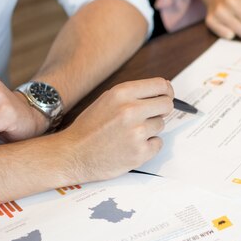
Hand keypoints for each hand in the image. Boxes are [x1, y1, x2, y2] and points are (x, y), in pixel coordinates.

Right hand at [56, 78, 173, 182]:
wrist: (73, 155)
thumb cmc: (89, 128)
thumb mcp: (107, 100)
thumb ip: (132, 95)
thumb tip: (160, 92)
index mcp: (122, 93)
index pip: (161, 85)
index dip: (167, 92)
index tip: (167, 96)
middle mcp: (131, 110)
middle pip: (166, 105)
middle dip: (161, 111)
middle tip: (150, 117)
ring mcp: (137, 132)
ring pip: (161, 125)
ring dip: (150, 130)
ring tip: (130, 135)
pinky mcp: (140, 152)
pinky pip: (158, 143)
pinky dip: (149, 146)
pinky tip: (131, 146)